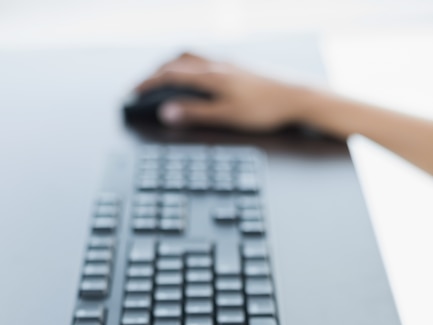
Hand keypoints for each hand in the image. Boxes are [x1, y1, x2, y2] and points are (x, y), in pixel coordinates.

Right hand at [135, 52, 311, 130]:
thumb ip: (195, 114)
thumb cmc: (265, 109)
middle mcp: (217, 64)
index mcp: (211, 76)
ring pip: (191, 57)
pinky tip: (195, 75)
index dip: (148, 84)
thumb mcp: (227, 116)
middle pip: (176, 62)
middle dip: (155, 73)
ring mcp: (228, 63)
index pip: (170, 75)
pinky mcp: (238, 67)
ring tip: (162, 77)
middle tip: (142, 86)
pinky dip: (189, 64)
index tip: (133, 93)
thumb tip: (166, 112)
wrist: (297, 97)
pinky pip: (205, 59)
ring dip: (171, 64)